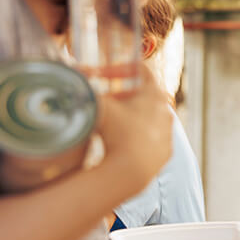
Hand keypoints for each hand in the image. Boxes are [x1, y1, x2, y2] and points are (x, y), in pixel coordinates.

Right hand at [96, 63, 172, 190]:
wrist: (133, 169)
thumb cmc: (118, 132)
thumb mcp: (99, 105)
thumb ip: (86, 89)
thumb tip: (73, 78)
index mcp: (155, 93)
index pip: (140, 71)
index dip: (118, 69)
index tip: (100, 76)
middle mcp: (165, 110)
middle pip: (142, 94)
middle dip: (120, 95)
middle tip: (102, 100)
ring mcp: (167, 132)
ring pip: (147, 117)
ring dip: (127, 116)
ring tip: (108, 122)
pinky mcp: (164, 151)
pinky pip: (149, 138)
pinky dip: (135, 136)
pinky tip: (119, 142)